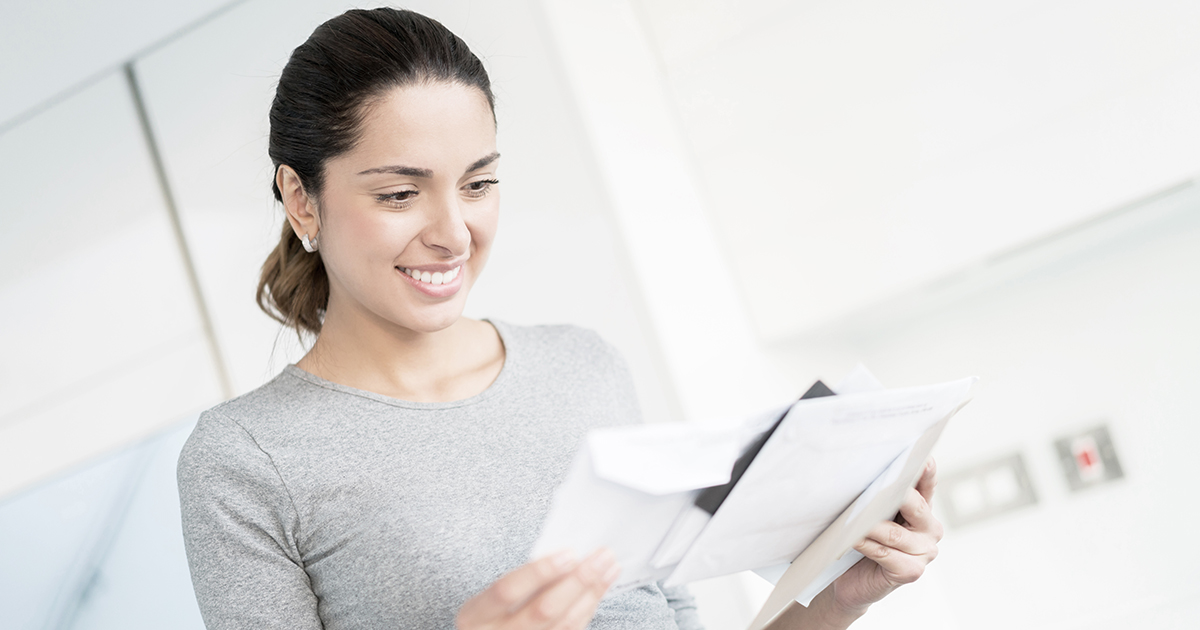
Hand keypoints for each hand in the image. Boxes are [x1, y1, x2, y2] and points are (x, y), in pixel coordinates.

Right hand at [456, 549, 619, 629]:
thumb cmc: (487, 618)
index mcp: (474, 617)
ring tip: (609, 568)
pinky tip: (597, 592)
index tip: (569, 553)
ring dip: (591, 594)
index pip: (507, 591)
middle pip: (544, 609)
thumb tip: (562, 556)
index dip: (539, 572)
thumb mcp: (484, 602)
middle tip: (602, 556)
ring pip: (565, 624)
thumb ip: (516, 583)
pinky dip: (587, 610)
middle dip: (578, 581)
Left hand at [827, 457, 943, 615]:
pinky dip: (865, 545)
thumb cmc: (862, 542)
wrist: (851, 582)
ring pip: (894, 532)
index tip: (921, 456)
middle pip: (913, 505)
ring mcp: (925, 552)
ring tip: (850, 516)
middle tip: (870, 485)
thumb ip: (878, 497)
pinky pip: (885, 553)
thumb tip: (865, 475)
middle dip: (889, 494)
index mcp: (923, 509)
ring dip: (868, 524)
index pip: (927, 484)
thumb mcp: (872, 515)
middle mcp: (930, 529)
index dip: (925, 470)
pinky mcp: (912, 572)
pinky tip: (852, 539)